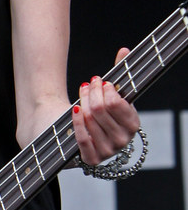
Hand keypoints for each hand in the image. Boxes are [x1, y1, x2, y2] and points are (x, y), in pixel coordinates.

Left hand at [72, 47, 140, 164]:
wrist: (79, 133)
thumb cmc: (98, 110)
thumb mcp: (111, 93)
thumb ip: (119, 73)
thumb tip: (124, 50)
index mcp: (133, 125)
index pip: (117, 103)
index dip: (107, 90)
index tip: (102, 81)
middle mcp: (124, 141)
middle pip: (101, 109)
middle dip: (93, 93)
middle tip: (89, 83)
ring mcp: (108, 151)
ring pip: (90, 120)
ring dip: (83, 102)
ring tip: (82, 93)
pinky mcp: (92, 159)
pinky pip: (82, 137)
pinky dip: (77, 121)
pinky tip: (75, 109)